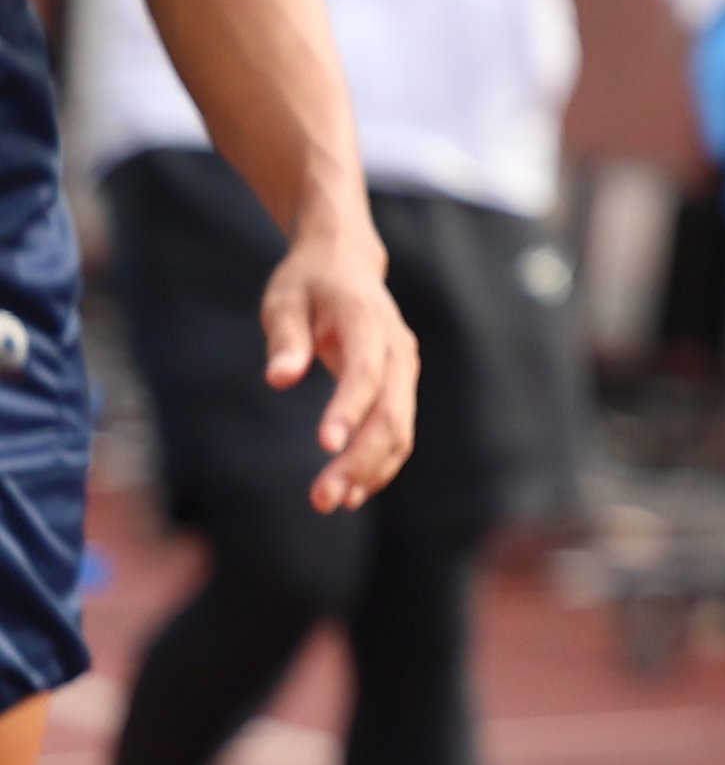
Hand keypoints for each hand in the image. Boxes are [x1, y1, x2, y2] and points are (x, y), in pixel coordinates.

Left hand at [262, 211, 416, 514]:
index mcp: (368, 320)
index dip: (348, 409)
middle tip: (322, 499)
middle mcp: (397, 347)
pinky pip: (400, 429)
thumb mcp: (283, 300)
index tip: (324, 445)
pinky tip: (352, 490)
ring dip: (371, 468)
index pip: (366, 371)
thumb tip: (279, 379)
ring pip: (400, 426)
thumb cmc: (307, 283)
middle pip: (391, 410)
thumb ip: (285, 338)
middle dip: (360, 457)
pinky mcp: (400, 384)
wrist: (346, 262)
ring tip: (331, 502)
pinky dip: (381, 462)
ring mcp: (404, 367)